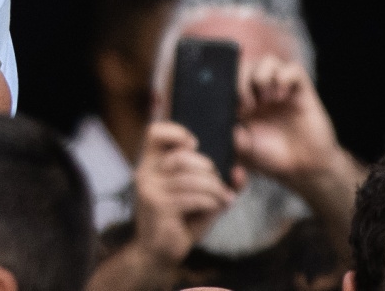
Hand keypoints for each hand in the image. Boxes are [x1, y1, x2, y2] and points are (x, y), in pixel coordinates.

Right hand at [135, 121, 237, 266]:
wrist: (157, 253)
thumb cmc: (178, 222)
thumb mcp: (196, 196)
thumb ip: (214, 182)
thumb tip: (239, 172)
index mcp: (150, 164)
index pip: (154, 133)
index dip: (176, 131)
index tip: (194, 144)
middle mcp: (145, 173)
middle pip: (181, 157)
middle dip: (208, 168)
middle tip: (219, 183)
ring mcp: (150, 190)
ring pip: (191, 179)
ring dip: (214, 189)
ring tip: (223, 198)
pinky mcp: (159, 207)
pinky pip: (193, 198)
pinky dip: (210, 202)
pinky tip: (215, 208)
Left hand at [232, 54, 345, 185]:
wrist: (302, 169)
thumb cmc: (271, 158)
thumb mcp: (243, 150)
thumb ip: (232, 139)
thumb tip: (227, 125)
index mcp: (241, 99)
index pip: (228, 75)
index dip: (224, 82)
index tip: (227, 102)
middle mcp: (260, 90)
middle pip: (245, 63)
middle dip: (241, 80)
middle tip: (246, 106)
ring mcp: (281, 89)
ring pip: (268, 60)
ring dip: (262, 77)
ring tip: (265, 101)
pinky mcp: (301, 91)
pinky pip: (294, 68)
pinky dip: (284, 78)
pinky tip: (281, 97)